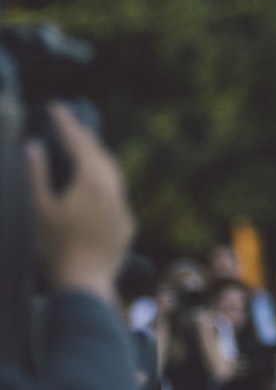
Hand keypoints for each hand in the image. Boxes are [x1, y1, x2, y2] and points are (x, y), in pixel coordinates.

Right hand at [26, 104, 134, 301]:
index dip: (67, 124)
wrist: (85, 282)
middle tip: (70, 121)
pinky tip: (97, 186)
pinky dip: (106, 183)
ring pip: (113, 174)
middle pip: (101, 155)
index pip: (79, 143)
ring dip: (98, 158)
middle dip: (85, 137)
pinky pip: (117, 196)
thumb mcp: (39, 208)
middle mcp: (114, 190)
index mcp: (93, 181)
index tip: (58, 107)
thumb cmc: (56, 247)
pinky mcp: (127, 225)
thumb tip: (35, 148)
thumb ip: (36, 175)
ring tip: (84, 148)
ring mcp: (123, 208)